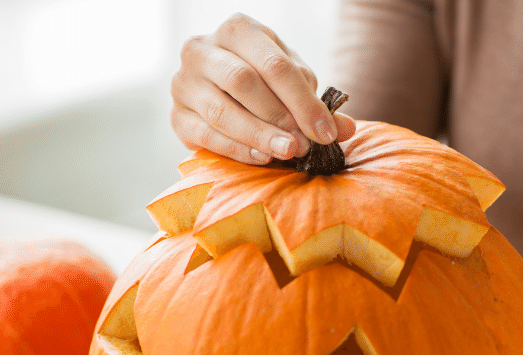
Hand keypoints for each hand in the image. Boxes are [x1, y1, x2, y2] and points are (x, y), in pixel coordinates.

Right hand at [171, 13, 356, 164]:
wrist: (221, 95)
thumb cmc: (264, 85)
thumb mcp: (292, 85)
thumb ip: (317, 106)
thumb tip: (346, 129)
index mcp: (237, 30)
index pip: (274, 64)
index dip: (303, 101)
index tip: (325, 132)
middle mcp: (202, 49)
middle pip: (244, 82)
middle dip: (280, 117)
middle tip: (305, 144)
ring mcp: (183, 82)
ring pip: (221, 110)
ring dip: (259, 134)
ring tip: (287, 152)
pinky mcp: (176, 116)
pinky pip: (205, 134)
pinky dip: (237, 149)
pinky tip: (262, 157)